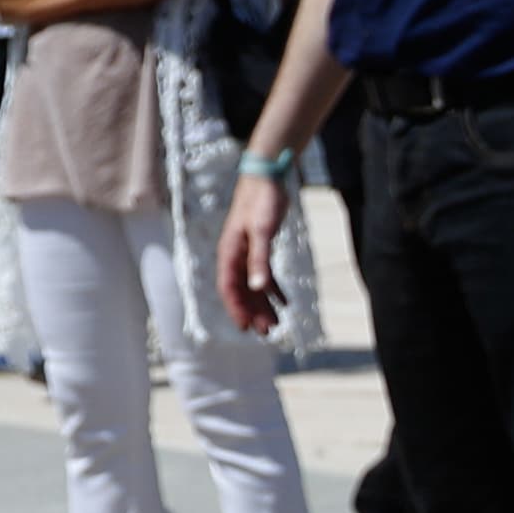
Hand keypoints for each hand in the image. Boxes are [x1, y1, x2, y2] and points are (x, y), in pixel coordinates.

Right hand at [215, 171, 290, 334]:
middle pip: (242, 291)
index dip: (236, 308)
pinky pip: (264, 275)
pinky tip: (285, 302)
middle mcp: (235, 256)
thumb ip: (260, 259)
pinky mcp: (260, 248)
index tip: (246, 327)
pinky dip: (273, 289)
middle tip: (267, 333)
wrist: (267, 180)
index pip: (229, 288)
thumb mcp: (263, 232)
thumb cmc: (262, 202)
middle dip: (253, 312)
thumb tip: (258, 288)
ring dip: (263, 305)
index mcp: (230, 253)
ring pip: (253, 286)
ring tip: (276, 324)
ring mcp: (247, 253)